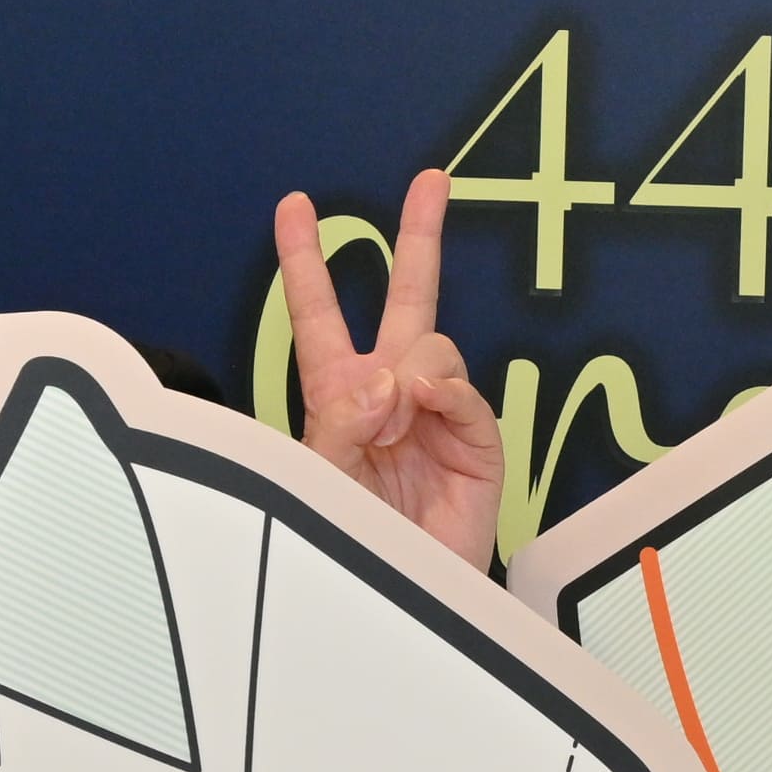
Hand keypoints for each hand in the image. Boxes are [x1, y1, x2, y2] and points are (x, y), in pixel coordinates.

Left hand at [276, 173, 506, 570]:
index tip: (296, 207)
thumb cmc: (352, 537)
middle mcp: (391, 391)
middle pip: (407, 297)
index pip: (319, 314)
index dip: (305, 260)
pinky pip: (461, 388)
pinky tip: (427, 414)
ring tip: (395, 424)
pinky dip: (442, 395)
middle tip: (430, 181)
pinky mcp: (476, 435)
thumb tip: (392, 377)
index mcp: (340, 393)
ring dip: (410, 373)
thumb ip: (339, 421)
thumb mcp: (319, 475)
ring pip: (432, 344)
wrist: (406, 590)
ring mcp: (438, 409)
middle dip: (420, 235)